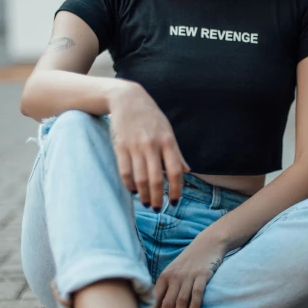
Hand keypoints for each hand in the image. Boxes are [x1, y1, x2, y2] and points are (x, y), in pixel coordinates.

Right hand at [107, 81, 190, 209]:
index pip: (175, 171)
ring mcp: (135, 146)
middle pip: (156, 179)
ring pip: (140, 178)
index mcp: (167, 141)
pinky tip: (133, 190)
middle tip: (158, 209)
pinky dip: (129, 184)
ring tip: (146, 203)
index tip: (175, 202)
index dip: (176, 189)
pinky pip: (125, 171)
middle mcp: (152, 144)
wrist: (127, 98)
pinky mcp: (120, 146)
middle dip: (158, 198)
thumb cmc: (151, 116)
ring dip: (144, 195)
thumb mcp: (167, 130)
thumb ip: (176, 152)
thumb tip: (187, 171)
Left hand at [145, 232, 226, 307]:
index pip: (154, 299)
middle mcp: (174, 277)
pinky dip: (194, 306)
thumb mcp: (173, 272)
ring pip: (180, 301)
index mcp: (164, 277)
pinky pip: (197, 293)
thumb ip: (165, 289)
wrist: (207, 243)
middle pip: (167, 303)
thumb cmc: (188, 262)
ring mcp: (188, 276)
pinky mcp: (202, 275)